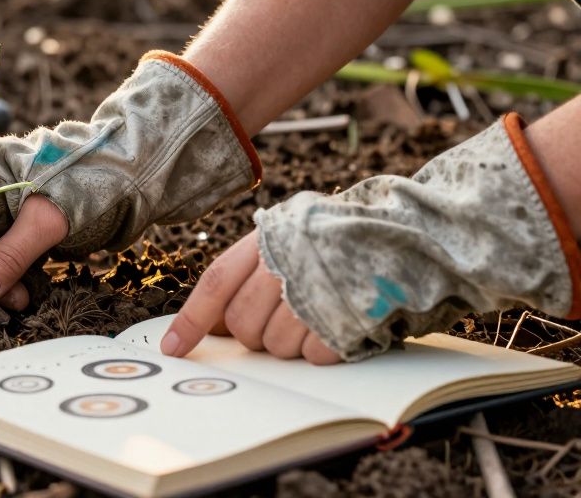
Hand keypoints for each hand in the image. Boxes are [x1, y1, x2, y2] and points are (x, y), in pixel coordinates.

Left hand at [160, 232, 340, 364]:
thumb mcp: (287, 237)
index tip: (173, 349)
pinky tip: (337, 324)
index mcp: (268, 238)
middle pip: (243, 323)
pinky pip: (313, 355)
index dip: (191, 320)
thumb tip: (212, 325)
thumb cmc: (340, 239)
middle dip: (254, 333)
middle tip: (283, 316)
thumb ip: (248, 273)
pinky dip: (323, 348)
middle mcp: (287, 260)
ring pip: (275, 345)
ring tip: (316, 314)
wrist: (413, 232)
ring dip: (291, 342)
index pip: (216, 283)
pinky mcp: (347, 317)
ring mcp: (317, 289)